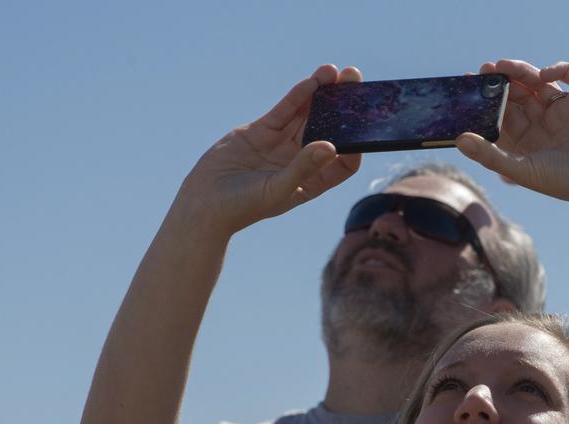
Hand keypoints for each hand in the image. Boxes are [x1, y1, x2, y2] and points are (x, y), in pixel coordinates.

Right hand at [175, 65, 362, 235]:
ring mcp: (282, 145)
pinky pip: (285, 111)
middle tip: (355, 82)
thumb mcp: (277, 188)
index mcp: (312, 182)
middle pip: (329, 131)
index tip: (365, 128)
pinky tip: (312, 82)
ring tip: (335, 72)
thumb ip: (303, 167)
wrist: (204, 202)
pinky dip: (298, 97)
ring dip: (321, 95)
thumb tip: (331, 146)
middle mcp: (301, 161)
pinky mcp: (261, 131)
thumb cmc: (243, 207)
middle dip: (343, 109)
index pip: (343, 163)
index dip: (355, 146)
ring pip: (307, 115)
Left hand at [455, 60, 568, 210]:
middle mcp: (543, 124)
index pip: (501, 116)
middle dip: (500, 83)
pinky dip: (558, 69)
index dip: (486, 102)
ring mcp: (562, 109)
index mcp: (527, 142)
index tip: (470, 88)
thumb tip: (459, 140)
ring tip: (504, 66)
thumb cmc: (565, 180)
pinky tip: (544, 75)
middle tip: (485, 71)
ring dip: (520, 71)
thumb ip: (489, 154)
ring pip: (537, 82)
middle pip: (516, 96)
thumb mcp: (520, 169)